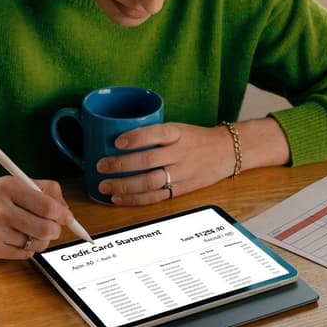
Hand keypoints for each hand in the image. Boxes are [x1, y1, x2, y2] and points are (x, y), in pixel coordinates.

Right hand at [0, 174, 72, 259]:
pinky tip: (16, 238)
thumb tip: (66, 211)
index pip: (47, 206)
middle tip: (53, 227)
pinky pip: (23, 255)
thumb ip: (44, 190)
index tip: (65, 216)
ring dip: (39, 239)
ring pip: (35, 243)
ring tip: (29, 230)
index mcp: (6, 187)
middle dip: (55, 229)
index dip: (62, 214)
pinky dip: (26, 248)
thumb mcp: (14, 182)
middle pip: (45, 228)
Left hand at [96, 122, 235, 205]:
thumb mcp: (178, 128)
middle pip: (148, 160)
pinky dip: (135, 199)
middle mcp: (180, 153)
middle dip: (120, 165)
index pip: (156, 133)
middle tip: (100, 166)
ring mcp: (181, 173)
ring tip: (104, 185)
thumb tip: (116, 140)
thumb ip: (154, 134)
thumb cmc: (196, 138)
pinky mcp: (181, 189)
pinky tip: (118, 198)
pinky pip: (155, 197)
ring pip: (149, 182)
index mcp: (178, 133)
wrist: (226, 152)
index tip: (116, 142)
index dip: (135, 138)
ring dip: (124, 185)